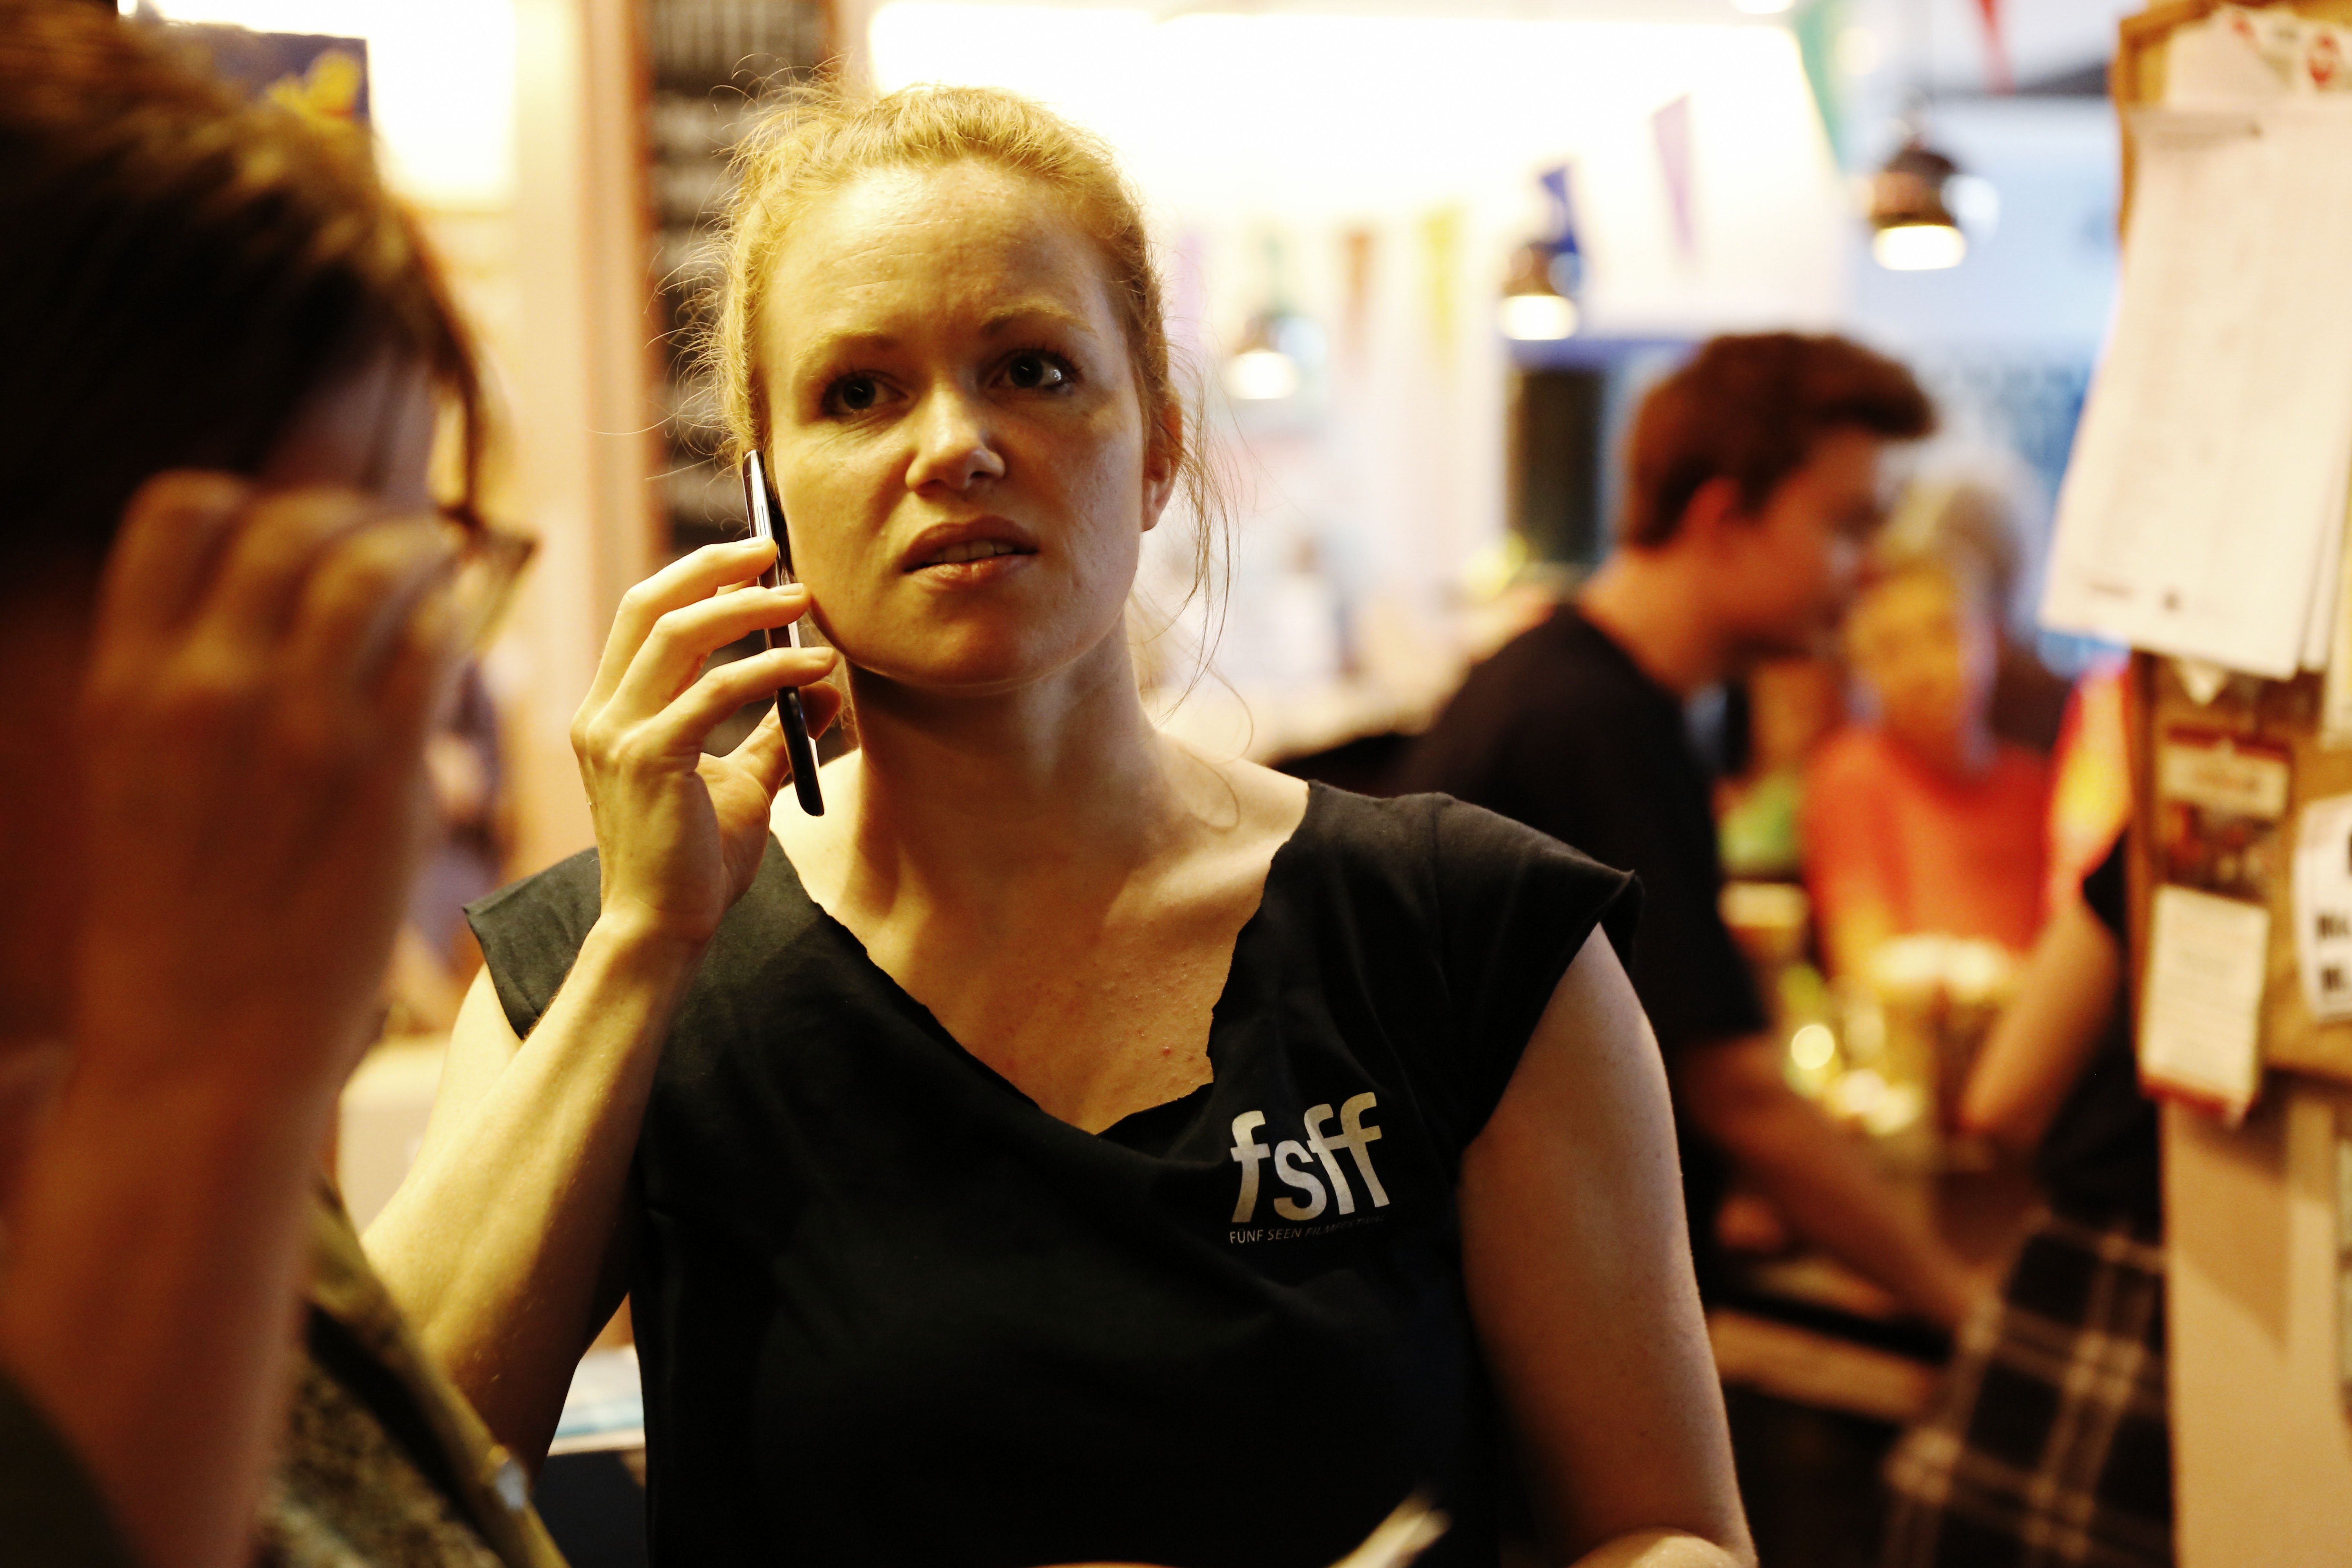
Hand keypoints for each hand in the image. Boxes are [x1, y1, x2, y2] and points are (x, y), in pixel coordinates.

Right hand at [72, 472, 466, 1105]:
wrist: (201, 1045)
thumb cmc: (182, 916)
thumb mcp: (145, 775)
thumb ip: (200, 680)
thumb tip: (291, 601)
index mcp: (129, 682)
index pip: (181, 509)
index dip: (254, 493)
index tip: (300, 517)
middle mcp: (202, 687)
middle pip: (290, 519)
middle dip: (354, 511)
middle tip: (393, 536)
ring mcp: (295, 729)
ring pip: (371, 567)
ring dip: (418, 550)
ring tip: (439, 563)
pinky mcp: (379, 776)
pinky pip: (433, 649)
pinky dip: (452, 621)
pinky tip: (459, 631)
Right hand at [571, 540, 840, 945]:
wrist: (662, 930)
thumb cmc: (694, 863)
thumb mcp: (742, 786)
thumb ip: (773, 736)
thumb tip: (822, 692)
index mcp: (611, 711)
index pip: (644, 616)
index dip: (696, 575)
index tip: (754, 557)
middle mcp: (602, 714)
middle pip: (649, 604)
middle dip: (712, 566)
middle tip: (775, 548)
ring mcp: (618, 734)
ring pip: (678, 635)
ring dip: (746, 608)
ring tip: (804, 600)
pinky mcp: (649, 759)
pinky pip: (716, 692)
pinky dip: (769, 671)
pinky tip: (814, 670)